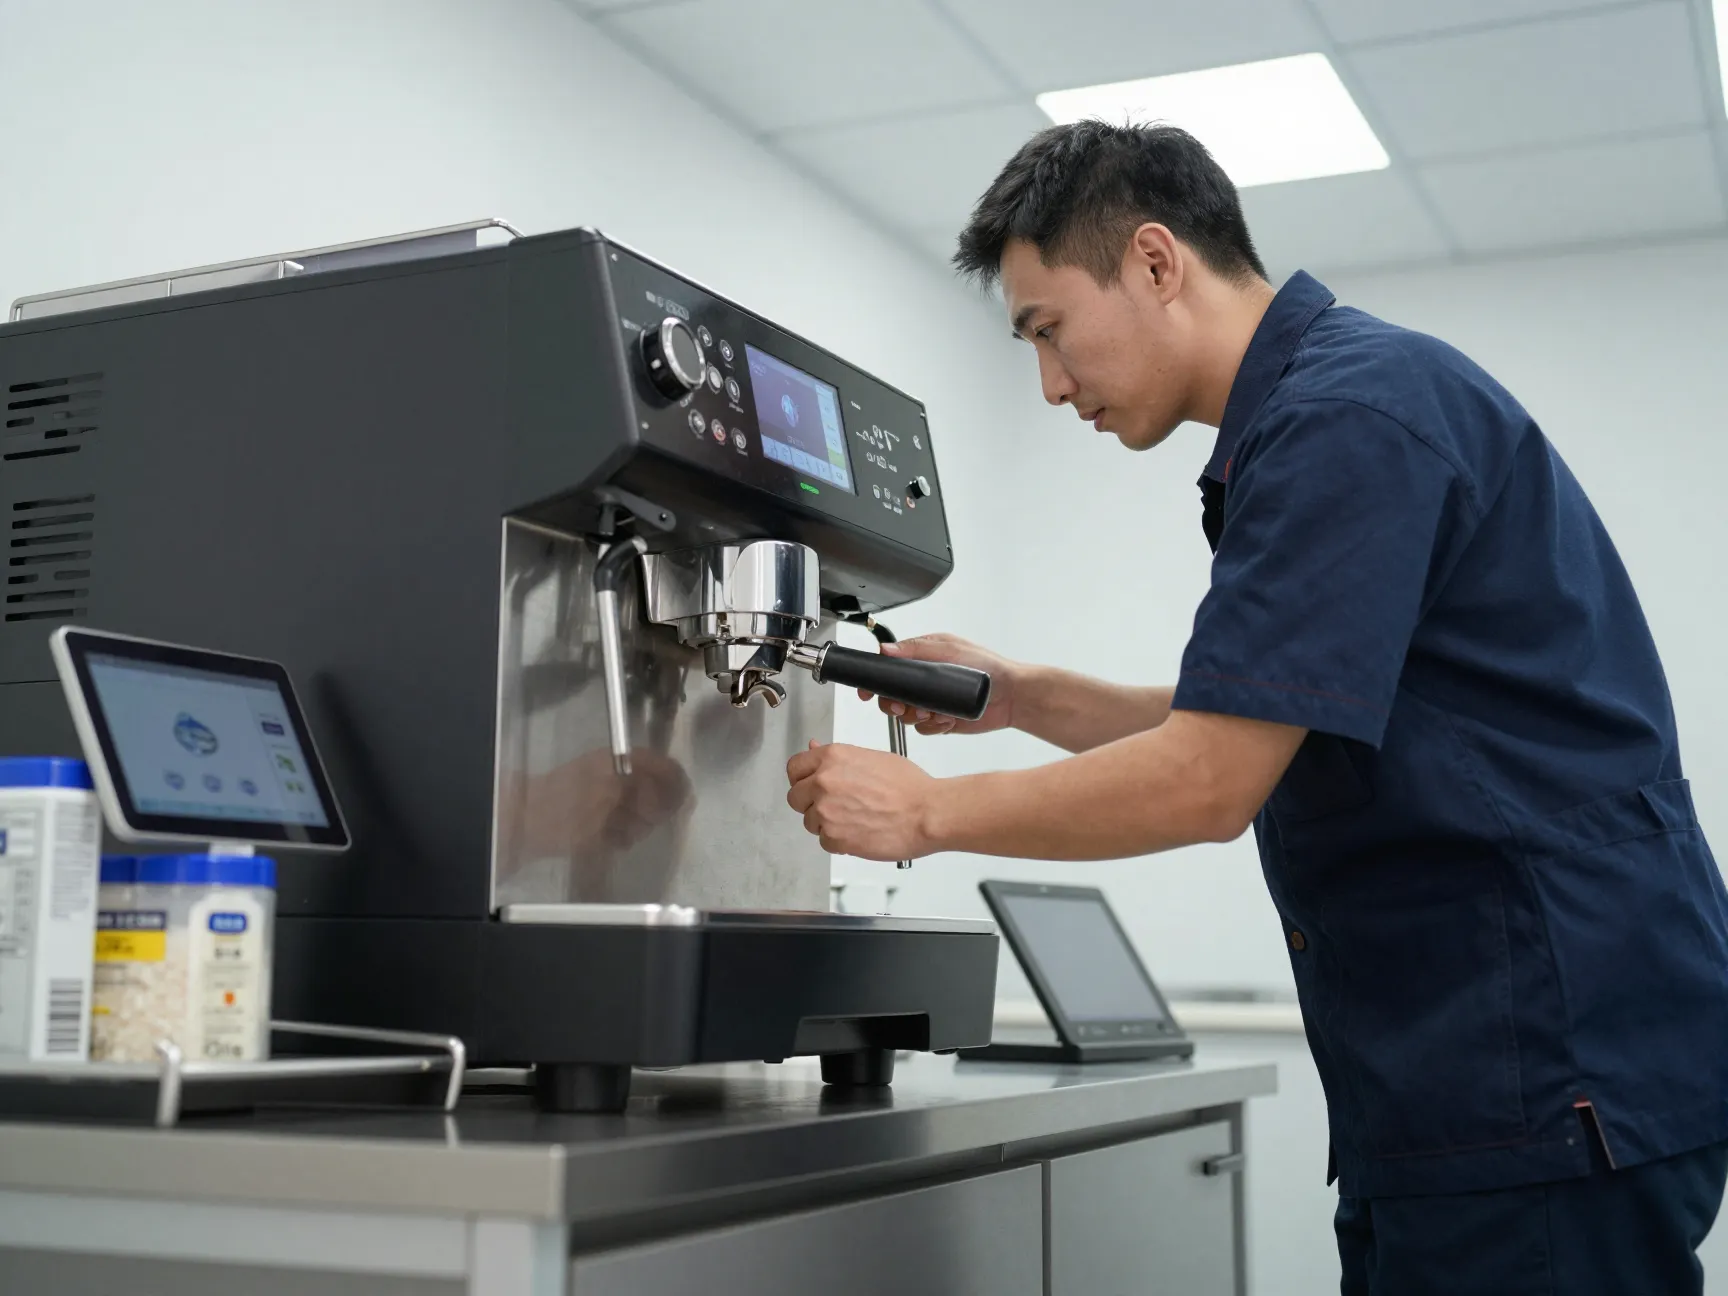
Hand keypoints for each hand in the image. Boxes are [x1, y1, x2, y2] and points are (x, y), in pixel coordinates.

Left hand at [786, 741, 938, 859]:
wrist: (926, 813)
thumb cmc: (909, 787)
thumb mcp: (871, 758)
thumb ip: (836, 759)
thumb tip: (814, 749)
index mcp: (832, 758)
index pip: (795, 768)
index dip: (802, 778)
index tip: (808, 784)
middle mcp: (823, 782)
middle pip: (795, 797)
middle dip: (810, 802)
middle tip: (834, 805)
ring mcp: (825, 811)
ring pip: (809, 821)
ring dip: (826, 823)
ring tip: (855, 818)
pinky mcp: (833, 838)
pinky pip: (824, 841)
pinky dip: (839, 841)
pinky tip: (859, 831)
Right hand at [862, 633, 1018, 735]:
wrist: (1013, 696)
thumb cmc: (988, 666)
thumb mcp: (951, 649)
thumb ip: (917, 649)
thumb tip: (886, 649)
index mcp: (922, 659)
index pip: (889, 669)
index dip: (875, 681)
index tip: (868, 691)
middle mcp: (924, 681)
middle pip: (891, 696)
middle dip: (894, 704)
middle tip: (903, 707)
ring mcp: (932, 701)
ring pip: (906, 715)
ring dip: (917, 716)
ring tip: (935, 712)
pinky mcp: (941, 719)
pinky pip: (924, 729)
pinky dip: (933, 726)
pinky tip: (948, 719)